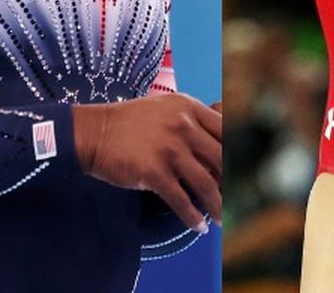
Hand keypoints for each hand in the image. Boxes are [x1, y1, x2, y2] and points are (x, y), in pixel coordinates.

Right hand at [75, 93, 221, 230]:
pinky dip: (193, 217)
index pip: (225, 130)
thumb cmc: (130, 122)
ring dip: (216, 206)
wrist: (95, 132)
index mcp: (188, 107)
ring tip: (220, 219)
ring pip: (205, 184)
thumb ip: (192, 119)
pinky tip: (199, 226)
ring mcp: (169, 149)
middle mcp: (183, 126)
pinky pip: (181, 201)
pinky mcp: (154, 172)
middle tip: (233, 198)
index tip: (238, 170)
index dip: (234, 153)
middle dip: (230, 183)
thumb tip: (221, 142)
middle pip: (220, 159)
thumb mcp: (165, 108)